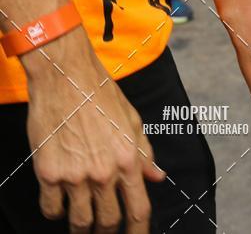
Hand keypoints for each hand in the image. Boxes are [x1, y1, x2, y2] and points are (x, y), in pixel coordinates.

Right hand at [26, 29, 163, 231]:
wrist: (65, 75)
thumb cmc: (100, 92)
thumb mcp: (131, 119)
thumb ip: (144, 151)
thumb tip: (158, 176)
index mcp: (128, 158)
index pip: (138, 210)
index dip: (139, 232)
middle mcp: (103, 172)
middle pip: (109, 223)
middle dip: (108, 232)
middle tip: (104, 230)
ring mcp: (75, 175)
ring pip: (80, 222)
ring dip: (82, 225)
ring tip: (82, 219)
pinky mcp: (48, 173)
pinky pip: (52, 209)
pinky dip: (56, 210)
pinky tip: (61, 200)